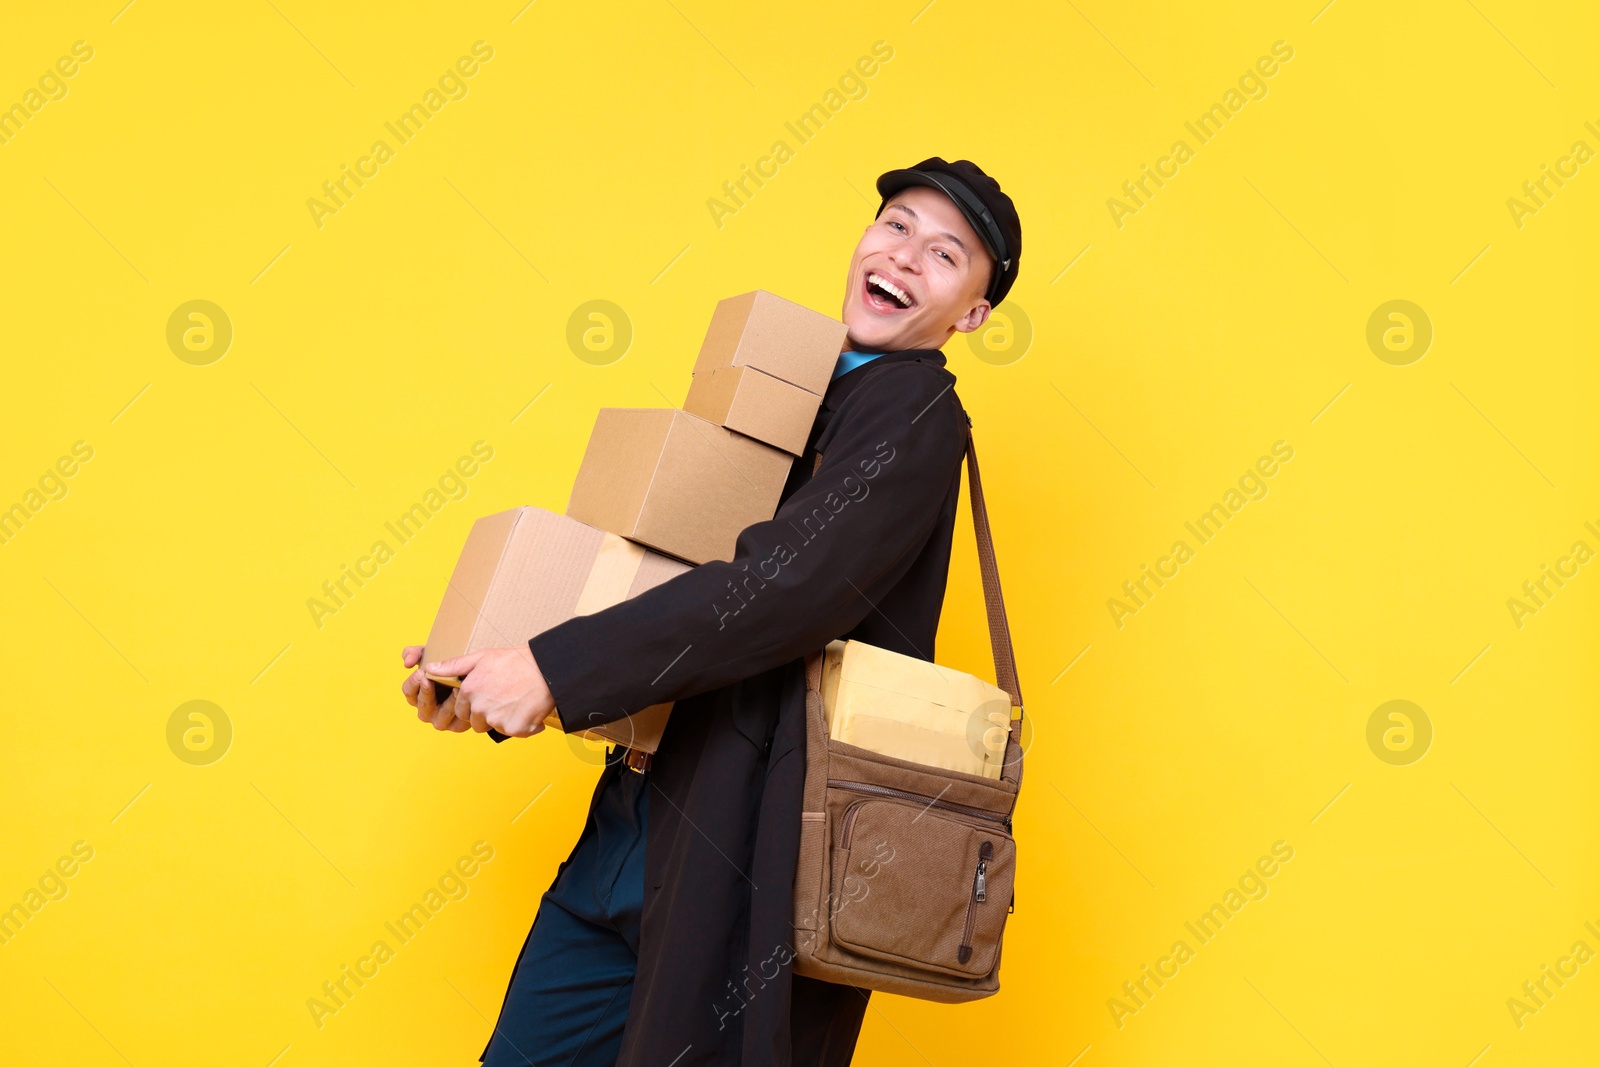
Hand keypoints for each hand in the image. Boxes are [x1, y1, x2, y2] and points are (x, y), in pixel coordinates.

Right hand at [400, 645, 469, 731]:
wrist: (477, 675)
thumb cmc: (449, 666)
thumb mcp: (432, 654)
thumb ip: (415, 653)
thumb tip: (407, 663)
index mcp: (417, 693)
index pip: (408, 690)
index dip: (413, 682)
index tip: (421, 672)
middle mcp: (427, 709)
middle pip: (421, 704)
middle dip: (426, 692)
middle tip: (432, 680)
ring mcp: (441, 719)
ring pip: (439, 716)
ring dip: (447, 702)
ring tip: (455, 688)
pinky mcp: (457, 725)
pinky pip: (456, 721)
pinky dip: (460, 710)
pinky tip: (465, 697)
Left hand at [424, 644, 555, 737]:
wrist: (547, 668)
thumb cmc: (517, 660)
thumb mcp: (482, 656)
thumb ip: (454, 665)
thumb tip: (429, 669)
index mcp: (469, 691)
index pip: (461, 709)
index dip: (474, 703)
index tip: (490, 692)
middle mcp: (479, 707)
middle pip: (476, 722)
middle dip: (486, 713)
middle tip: (505, 697)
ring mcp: (497, 719)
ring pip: (494, 727)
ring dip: (503, 719)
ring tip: (516, 701)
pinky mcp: (514, 728)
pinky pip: (513, 732)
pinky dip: (522, 725)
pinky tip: (528, 709)